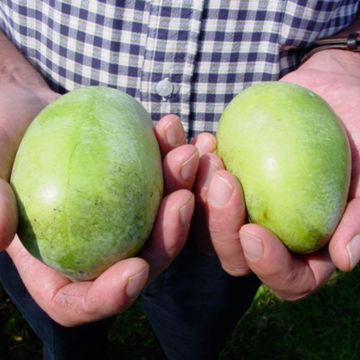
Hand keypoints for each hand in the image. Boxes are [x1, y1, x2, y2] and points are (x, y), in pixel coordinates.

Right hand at [4, 85, 196, 325]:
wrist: (27, 108)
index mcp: (52, 260)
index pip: (78, 302)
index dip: (109, 298)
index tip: (135, 270)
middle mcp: (93, 246)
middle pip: (140, 262)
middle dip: (168, 239)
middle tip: (181, 199)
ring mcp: (119, 216)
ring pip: (163, 222)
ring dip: (182, 191)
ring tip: (187, 154)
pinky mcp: (136, 186)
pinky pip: (165, 182)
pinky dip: (176, 160)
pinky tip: (176, 131)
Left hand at [194, 50, 359, 299]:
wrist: (328, 96)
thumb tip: (343, 260)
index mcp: (309, 248)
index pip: (289, 280)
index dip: (268, 266)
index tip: (253, 233)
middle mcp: (271, 235)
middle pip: (234, 256)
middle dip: (221, 227)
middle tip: (223, 180)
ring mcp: (241, 209)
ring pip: (205, 226)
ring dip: (198, 198)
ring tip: (208, 156)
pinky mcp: (222, 181)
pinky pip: (195, 186)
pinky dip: (191, 168)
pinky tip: (202, 141)